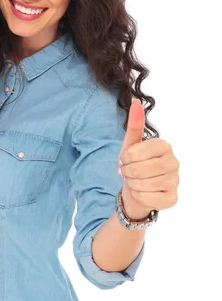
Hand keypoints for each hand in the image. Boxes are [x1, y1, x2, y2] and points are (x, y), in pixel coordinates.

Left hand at [118, 99, 179, 219]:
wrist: (135, 191)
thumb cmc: (134, 165)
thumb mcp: (130, 145)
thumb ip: (134, 124)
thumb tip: (135, 101)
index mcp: (164, 146)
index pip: (137, 152)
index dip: (126, 158)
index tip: (125, 161)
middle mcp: (174, 162)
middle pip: (140, 169)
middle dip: (128, 172)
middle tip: (128, 173)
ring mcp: (175, 181)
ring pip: (143, 184)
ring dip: (132, 184)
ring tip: (134, 182)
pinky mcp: (172, 198)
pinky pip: (148, 198)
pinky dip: (138, 196)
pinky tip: (141, 193)